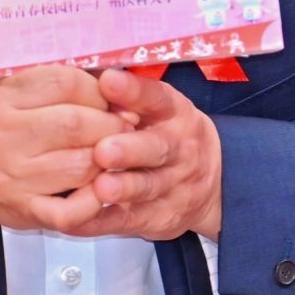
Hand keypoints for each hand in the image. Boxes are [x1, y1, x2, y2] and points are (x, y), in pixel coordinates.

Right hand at [0, 64, 125, 262]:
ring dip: (108, 158)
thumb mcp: (4, 91)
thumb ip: (49, 82)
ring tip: (113, 151)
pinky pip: (69, 211)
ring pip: (80, 165)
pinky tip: (102, 188)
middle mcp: (2, 137)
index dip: (98, 88)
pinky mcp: (24, 211)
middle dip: (111, 122)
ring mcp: (13, 178)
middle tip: (125, 124)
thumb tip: (109, 82)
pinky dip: (94, 201)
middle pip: (75, 124)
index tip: (111, 95)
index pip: (64, 83)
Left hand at [59, 68, 222, 241]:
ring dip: (123, 188)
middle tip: (104, 149)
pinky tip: (78, 219)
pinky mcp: (157, 218)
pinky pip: (127, 221)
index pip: (156, 98)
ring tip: (101, 187)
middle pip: (156, 148)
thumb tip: (84, 73)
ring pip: (146, 187)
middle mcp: (177, 149)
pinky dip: (100, 222)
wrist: (215, 182)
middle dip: (130, 150)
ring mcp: (170, 186)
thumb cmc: (170, 135)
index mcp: (174, 114)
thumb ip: (128, 96)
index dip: (133, 92)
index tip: (109, 82)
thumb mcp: (160, 108)